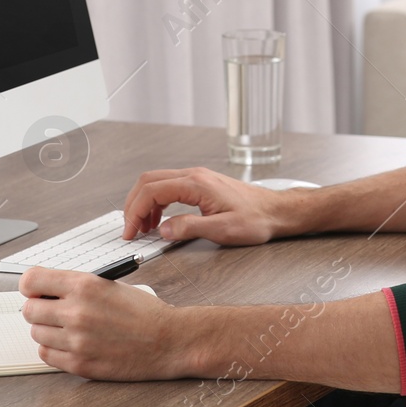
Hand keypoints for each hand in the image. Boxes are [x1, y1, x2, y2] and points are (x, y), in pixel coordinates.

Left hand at [19, 267, 191, 379]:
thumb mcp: (110, 285)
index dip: (31, 285)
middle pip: (28, 310)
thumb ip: (76, 286)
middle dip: (38, 308)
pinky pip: (46, 355)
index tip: (34, 290)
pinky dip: (54, 349)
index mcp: (85, 285)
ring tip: (67, 328)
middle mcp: (77, 312)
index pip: (31, 280)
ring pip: (36, 333)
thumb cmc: (144, 312)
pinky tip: (70, 343)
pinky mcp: (80, 364)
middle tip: (51, 311)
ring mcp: (77, 340)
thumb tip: (45, 291)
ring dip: (47, 330)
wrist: (169, 340)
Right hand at [121, 167, 298, 245]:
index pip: (152, 191)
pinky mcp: (200, 184)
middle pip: (149, 181)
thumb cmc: (255, 219)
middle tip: (130, 229)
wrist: (275, 211)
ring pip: (157, 182)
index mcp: (196, 184)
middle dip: (134, 205)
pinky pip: (169, 187)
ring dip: (144, 203)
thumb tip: (164, 229)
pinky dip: (157, 202)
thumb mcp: (222, 229)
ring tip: (143, 227)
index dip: (135, 211)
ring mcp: (197, 178)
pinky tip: (160, 220)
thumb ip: (190, 228)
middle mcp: (194, 175)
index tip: (130, 231)